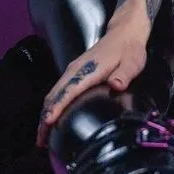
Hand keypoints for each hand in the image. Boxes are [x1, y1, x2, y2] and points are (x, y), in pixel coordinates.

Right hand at [35, 22, 147, 147]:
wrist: (124, 33)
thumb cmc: (129, 50)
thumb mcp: (132, 62)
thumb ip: (124, 74)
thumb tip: (116, 85)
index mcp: (89, 69)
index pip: (69, 90)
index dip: (57, 107)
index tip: (48, 122)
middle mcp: (76, 70)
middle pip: (54, 95)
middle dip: (45, 117)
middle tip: (41, 140)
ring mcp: (73, 70)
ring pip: (53, 94)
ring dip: (45, 113)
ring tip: (42, 135)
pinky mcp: (74, 73)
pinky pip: (58, 91)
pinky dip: (51, 106)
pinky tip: (51, 117)